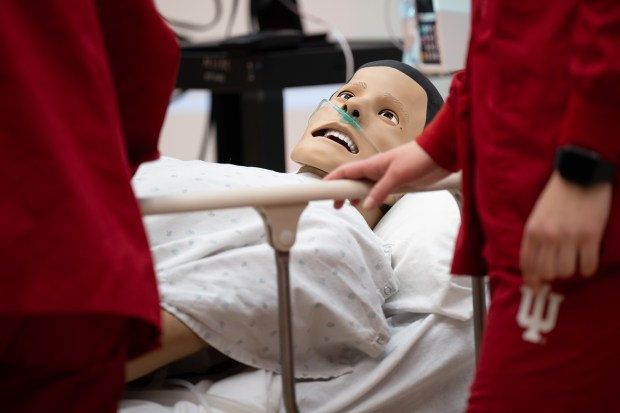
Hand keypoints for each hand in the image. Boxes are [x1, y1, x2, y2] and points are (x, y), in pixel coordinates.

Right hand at [324, 140, 442, 208]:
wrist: (439, 154)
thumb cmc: (417, 158)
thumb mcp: (398, 176)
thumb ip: (381, 190)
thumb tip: (365, 205)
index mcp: (372, 164)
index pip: (345, 171)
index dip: (332, 180)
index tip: (322, 191)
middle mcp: (375, 170)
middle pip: (352, 180)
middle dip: (341, 191)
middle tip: (335, 206)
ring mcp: (385, 176)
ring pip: (364, 186)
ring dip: (355, 195)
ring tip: (348, 206)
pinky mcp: (396, 182)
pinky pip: (377, 191)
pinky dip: (370, 197)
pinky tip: (370, 204)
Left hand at [520, 172, 612, 290]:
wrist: (579, 175)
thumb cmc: (558, 197)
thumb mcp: (537, 216)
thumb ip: (535, 238)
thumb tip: (536, 266)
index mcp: (532, 231)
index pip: (527, 264)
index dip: (531, 280)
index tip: (536, 287)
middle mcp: (548, 236)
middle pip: (546, 272)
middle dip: (553, 276)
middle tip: (560, 269)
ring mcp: (569, 237)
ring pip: (566, 272)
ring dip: (572, 271)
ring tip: (575, 261)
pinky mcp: (590, 236)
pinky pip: (588, 266)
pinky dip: (588, 269)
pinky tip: (588, 261)